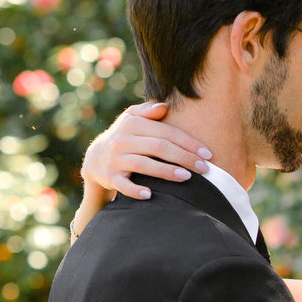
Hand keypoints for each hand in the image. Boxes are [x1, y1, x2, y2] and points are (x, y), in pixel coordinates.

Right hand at [81, 102, 212, 199]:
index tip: (207, 153)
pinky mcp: (110, 177)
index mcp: (132, 124)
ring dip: (166, 171)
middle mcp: (123, 140)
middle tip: (204, 168)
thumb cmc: (124, 136)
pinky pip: (123, 185)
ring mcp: (115, 159)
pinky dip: (135, 190)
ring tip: (187, 177)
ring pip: (144, 165)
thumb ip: (147, 111)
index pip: (166, 132)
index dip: (188, 142)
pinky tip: (150, 194)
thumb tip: (164, 106)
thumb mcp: (131, 119)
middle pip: (158, 147)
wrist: (94, 158)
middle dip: (184, 157)